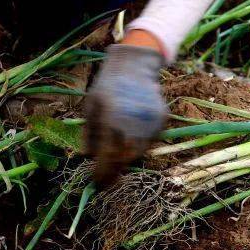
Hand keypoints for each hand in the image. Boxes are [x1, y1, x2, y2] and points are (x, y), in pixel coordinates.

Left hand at [84, 43, 167, 186]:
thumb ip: (89, 133)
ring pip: (139, 152)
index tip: (95, 183)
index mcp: (112, 117)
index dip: (102, 172)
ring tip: (113, 165)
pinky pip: (150, 141)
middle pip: (125, 158)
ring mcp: (151, 121)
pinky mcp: (162, 120)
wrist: (136, 66)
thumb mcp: (91, 106)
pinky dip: (138, 147)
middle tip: (103, 180)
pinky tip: (128, 146)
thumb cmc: (107, 86)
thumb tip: (87, 156)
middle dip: (113, 171)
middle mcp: (134, 122)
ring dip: (126, 161)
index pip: (108, 154)